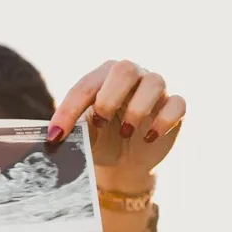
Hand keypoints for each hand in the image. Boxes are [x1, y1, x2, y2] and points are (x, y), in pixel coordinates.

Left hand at [48, 60, 185, 185]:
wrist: (127, 163)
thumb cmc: (103, 140)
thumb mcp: (85, 137)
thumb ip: (74, 131)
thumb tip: (55, 135)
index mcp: (104, 77)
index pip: (86, 86)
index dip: (69, 110)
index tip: (55, 136)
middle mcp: (132, 76)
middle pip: (125, 69)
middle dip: (109, 98)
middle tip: (100, 122)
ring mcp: (156, 90)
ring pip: (154, 83)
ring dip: (136, 110)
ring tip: (125, 132)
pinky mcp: (175, 107)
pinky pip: (177, 104)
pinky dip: (163, 121)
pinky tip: (149, 137)